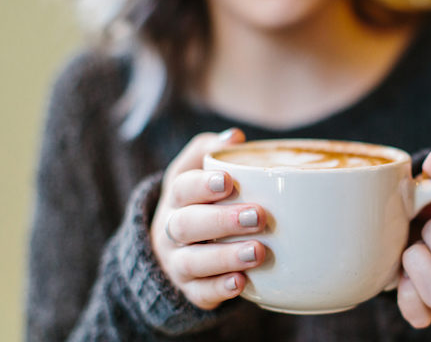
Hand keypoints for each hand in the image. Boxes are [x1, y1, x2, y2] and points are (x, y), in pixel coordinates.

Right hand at [150, 128, 267, 309]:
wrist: (174, 252)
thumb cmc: (200, 203)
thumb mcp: (197, 173)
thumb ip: (211, 152)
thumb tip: (234, 137)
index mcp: (178, 197)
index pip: (181, 187)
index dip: (202, 185)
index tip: (227, 181)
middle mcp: (171, 230)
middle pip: (186, 225)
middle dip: (222, 221)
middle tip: (259, 216)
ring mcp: (178, 263)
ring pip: (193, 262)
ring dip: (226, 257)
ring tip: (258, 251)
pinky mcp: (190, 291)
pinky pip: (200, 293)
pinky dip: (220, 289)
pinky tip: (241, 282)